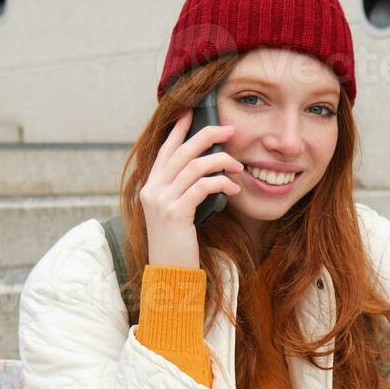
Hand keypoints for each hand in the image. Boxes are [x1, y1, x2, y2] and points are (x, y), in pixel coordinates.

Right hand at [140, 112, 242, 267]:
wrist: (169, 274)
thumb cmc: (178, 245)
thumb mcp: (177, 214)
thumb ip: (184, 192)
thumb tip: (207, 172)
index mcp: (151, 188)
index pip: (164, 151)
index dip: (178, 131)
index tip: (191, 113)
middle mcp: (152, 190)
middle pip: (181, 152)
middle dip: (207, 136)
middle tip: (230, 130)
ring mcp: (161, 201)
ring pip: (194, 167)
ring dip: (221, 161)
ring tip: (238, 166)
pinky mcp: (175, 213)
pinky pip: (202, 187)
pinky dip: (221, 183)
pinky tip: (233, 188)